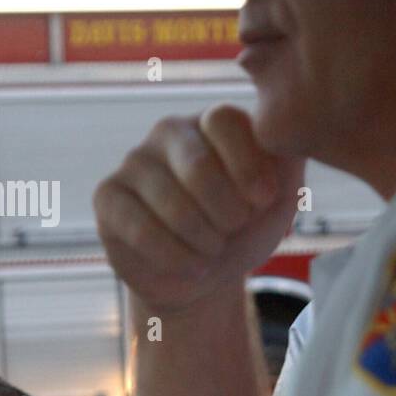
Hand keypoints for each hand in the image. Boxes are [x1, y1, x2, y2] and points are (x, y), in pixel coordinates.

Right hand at [94, 105, 304, 314]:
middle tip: (233, 230)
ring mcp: (134, 162)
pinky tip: (189, 264)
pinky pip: (140, 228)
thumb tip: (281, 131)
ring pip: (172, 205)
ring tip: (212, 250)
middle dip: (227, 214)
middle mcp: (170, 131)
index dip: (248, 167)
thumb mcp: (281, 192)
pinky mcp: (107, 196)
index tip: (264, 201)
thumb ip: (287, 156)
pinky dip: (175, 257)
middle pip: (198, 166)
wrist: (206, 275)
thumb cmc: (245, 228)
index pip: (223, 120)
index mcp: (212, 121)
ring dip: (204, 242)